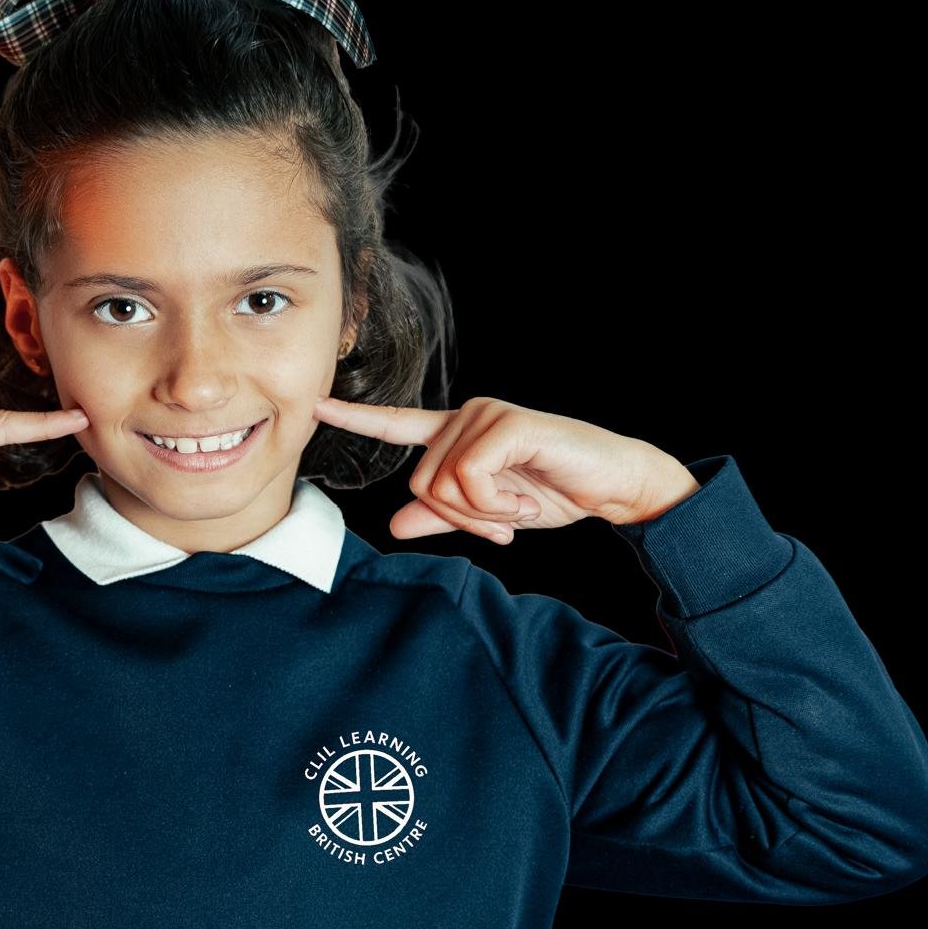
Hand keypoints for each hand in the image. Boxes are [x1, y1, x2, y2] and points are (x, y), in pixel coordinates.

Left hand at [312, 394, 695, 542]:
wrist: (612, 485)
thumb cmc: (554, 492)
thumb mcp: (490, 514)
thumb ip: (444, 516)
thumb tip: (396, 524)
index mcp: (455, 436)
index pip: (397, 426)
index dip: (357, 418)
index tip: (315, 404)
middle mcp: (465, 417)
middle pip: (423, 485)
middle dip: (462, 518)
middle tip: (504, 520)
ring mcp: (485, 416)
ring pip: (443, 485)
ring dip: (485, 513)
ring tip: (520, 505)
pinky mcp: (506, 424)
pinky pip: (470, 478)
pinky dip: (497, 505)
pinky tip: (527, 499)